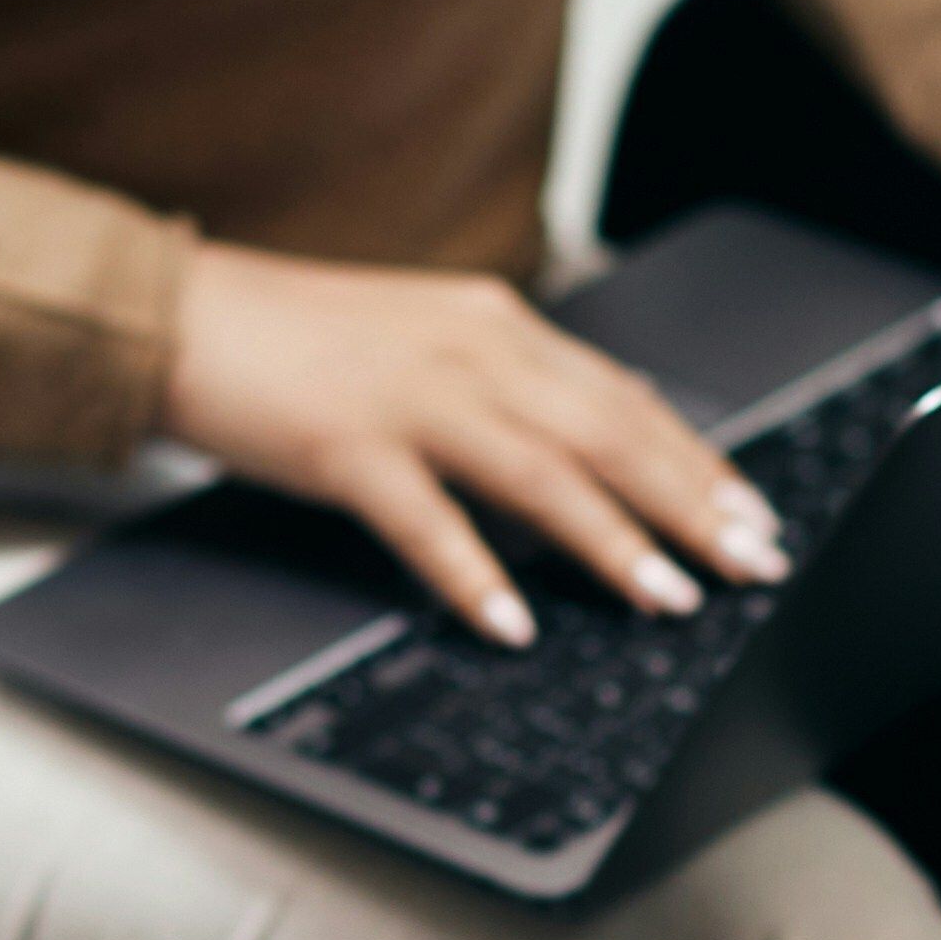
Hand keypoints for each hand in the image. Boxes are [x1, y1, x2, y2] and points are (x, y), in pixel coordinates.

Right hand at [160, 242, 788, 648]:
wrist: (186, 315)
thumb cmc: (306, 340)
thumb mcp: (435, 340)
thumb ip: (524, 383)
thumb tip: (622, 426)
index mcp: (498, 325)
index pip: (624, 399)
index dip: (697, 462)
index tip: (754, 516)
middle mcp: (470, 350)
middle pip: (606, 433)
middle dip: (688, 505)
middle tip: (749, 564)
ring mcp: (409, 395)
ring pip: (538, 472)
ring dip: (612, 541)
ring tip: (667, 599)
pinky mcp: (345, 443)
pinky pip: (425, 519)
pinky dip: (475, 574)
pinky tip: (513, 624)